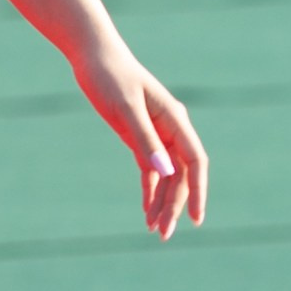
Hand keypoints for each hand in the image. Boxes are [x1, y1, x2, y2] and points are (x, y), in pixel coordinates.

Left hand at [72, 35, 206, 240]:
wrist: (93, 56)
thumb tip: (166, 173)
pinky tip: (147, 211)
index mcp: (174, 119)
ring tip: (155, 230)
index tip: (196, 218)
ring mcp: (156, 134)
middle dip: (175, 204)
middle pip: (181, 174)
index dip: (198, 191)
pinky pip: (151, 170)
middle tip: (163, 234)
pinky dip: (150, 190)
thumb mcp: (124, 108)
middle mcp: (171, 129)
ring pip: (167, 176)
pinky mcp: (140, 137)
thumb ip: (145, 140)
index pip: (195, 161)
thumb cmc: (109, 76)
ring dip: (163, 202)